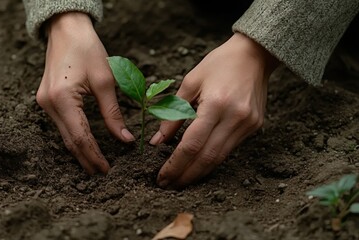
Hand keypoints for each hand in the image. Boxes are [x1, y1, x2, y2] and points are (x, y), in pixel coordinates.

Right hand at [36, 12, 134, 174]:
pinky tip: (85, 144)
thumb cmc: (87, 50)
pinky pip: (62, 125)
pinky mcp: (47, 100)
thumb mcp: (105, 81)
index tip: (106, 170)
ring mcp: (44, 102)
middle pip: (69, 141)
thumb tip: (125, 140)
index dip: (94, 156)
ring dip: (80, 150)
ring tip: (96, 164)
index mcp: (62, 99)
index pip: (80, 138)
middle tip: (102, 174)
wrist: (66, 30)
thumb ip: (113, 114)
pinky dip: (75, 136)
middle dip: (86, 159)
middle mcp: (48, 104)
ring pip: (64, 135)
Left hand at [150, 33, 278, 187]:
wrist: (254, 55)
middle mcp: (235, 118)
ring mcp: (248, 124)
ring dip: (198, 173)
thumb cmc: (218, 64)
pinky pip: (229, 149)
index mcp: (216, 104)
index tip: (161, 177)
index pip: (192, 144)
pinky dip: (212, 160)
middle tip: (168, 186)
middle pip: (206, 157)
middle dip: (185, 175)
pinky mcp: (254, 127)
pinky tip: (198, 165)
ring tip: (180, 181)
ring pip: (219, 158)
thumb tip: (157, 142)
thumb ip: (173, 114)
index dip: (175, 164)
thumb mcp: (190, 83)